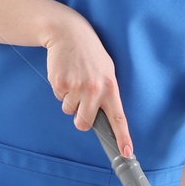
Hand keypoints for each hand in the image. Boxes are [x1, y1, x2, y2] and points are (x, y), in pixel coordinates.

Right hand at [42, 5, 132, 153]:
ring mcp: (76, 87)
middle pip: (84, 123)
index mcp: (110, 87)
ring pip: (68, 110)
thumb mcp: (106, 70)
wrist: (69, 33)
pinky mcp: (60, 83)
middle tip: (80, 101)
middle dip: (80, 118)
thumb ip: (106, 92)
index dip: (123, 137)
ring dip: (69, 99)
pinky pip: (58, 97)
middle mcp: (94, 89)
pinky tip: (65, 73)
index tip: (126, 153)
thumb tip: (103, 116)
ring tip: (74, 78)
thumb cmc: (90, 54)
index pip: (118, 117)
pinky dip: (60, 89)